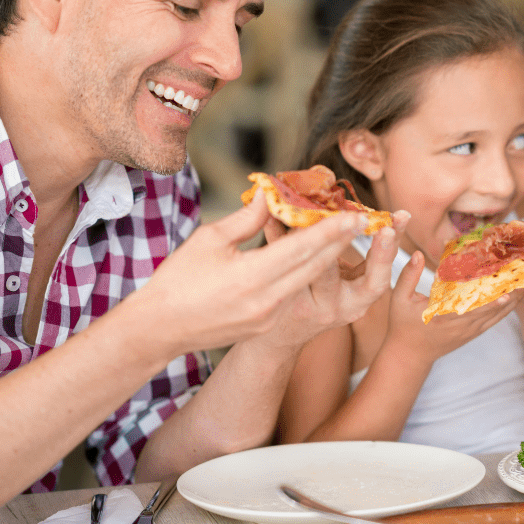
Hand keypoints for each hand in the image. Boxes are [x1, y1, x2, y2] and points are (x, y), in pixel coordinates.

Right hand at [125, 199, 400, 356]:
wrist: (160, 329)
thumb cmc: (179, 279)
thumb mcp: (210, 240)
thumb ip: (247, 218)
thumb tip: (271, 193)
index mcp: (251, 277)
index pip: (301, 249)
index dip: (331, 231)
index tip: (355, 215)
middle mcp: (266, 300)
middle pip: (315, 266)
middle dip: (342, 242)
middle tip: (364, 219)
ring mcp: (269, 316)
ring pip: (308, 280)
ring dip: (330, 257)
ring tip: (348, 234)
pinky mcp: (266, 324)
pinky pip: (294, 292)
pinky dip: (307, 272)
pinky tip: (318, 256)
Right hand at [384, 268, 521, 362]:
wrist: (409, 355)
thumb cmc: (403, 325)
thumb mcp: (399, 299)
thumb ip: (408, 276)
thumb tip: (419, 254)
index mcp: (445, 318)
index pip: (473, 309)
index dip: (493, 301)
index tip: (509, 289)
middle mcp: (462, 326)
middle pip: (493, 311)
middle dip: (511, 295)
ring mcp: (469, 331)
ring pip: (497, 316)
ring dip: (513, 301)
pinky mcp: (472, 333)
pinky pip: (493, 321)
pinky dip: (506, 309)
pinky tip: (516, 296)